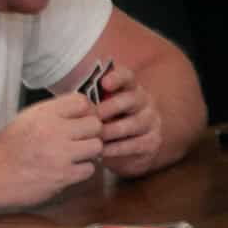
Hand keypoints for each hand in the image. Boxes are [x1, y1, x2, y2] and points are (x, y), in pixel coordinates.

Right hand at [0, 93, 102, 207]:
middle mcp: (54, 131)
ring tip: (75, 155)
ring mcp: (60, 154)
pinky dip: (82, 170)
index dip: (85, 111)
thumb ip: (53, 113)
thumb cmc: (8, 147)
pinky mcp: (63, 176)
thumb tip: (82, 110)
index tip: (81, 119)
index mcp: (44, 113)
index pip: (82, 101)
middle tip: (81, 139)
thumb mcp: (26, 118)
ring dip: (88, 152)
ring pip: (96, 146)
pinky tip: (69, 169)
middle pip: (95, 124)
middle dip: (90, 132)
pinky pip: (89, 169)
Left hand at [91, 62, 164, 176]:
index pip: (127, 76)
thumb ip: (93, 101)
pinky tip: (101, 151)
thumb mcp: (102, 109)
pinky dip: (116, 148)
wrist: (134, 149)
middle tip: (93, 116)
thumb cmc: (109, 123)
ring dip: (111, 130)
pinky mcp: (152, 142)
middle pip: (131, 99)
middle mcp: (144, 102)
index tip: (104, 83)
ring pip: (133, 123)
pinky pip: (134, 144)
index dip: (117, 78)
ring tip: (94, 136)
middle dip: (110, 108)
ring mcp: (151, 122)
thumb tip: (74, 99)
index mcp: (131, 88)